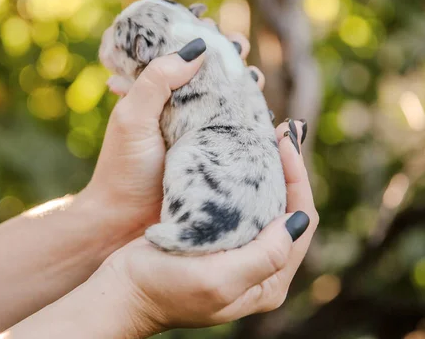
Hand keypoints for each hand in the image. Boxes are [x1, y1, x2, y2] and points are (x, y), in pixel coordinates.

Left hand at [82, 29, 266, 239]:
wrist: (126, 220)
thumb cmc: (124, 168)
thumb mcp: (133, 118)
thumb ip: (156, 80)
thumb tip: (197, 48)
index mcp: (158, 93)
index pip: (183, 56)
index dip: (201, 39)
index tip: (217, 30)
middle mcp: (182, 109)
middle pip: (213, 74)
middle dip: (231, 57)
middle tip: (241, 51)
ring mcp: (201, 132)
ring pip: (231, 99)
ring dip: (246, 84)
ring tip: (254, 79)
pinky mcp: (216, 155)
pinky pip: (239, 130)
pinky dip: (253, 117)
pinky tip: (265, 110)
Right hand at [97, 120, 316, 333]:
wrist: (122, 292)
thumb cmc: (163, 289)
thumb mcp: (217, 280)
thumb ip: (264, 257)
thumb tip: (298, 220)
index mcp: (269, 280)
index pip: (301, 221)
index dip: (299, 179)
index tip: (287, 143)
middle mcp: (262, 267)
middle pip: (289, 209)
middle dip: (289, 170)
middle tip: (284, 131)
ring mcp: (241, 253)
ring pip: (268, 204)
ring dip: (270, 172)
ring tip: (268, 138)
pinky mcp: (220, 240)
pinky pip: (244, 205)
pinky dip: (247, 180)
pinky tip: (242, 157)